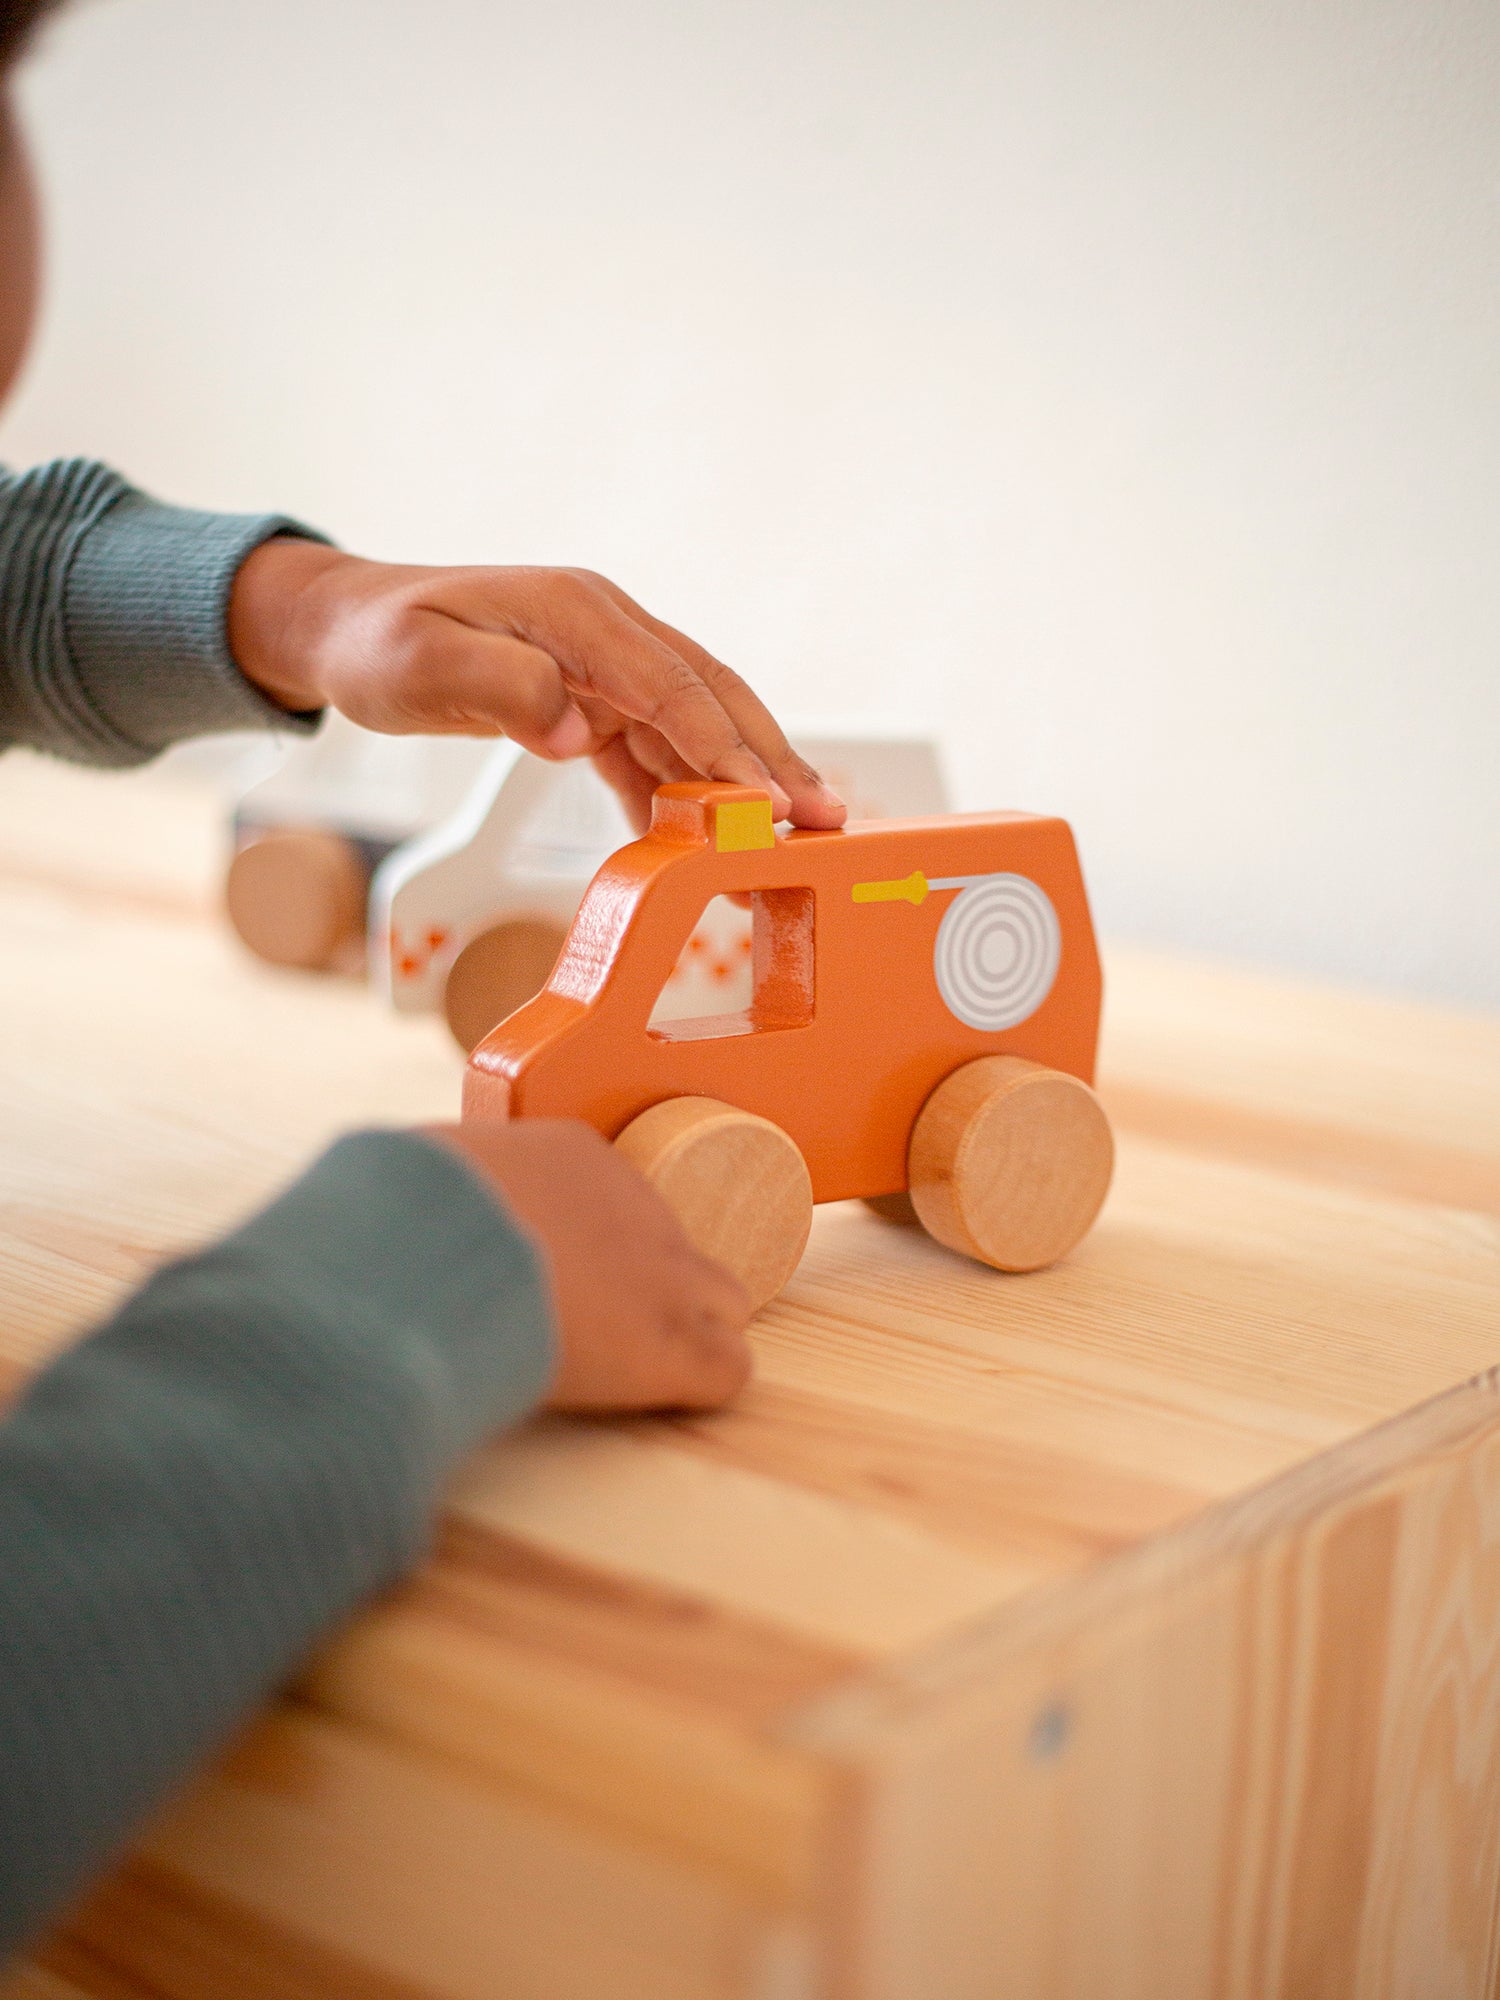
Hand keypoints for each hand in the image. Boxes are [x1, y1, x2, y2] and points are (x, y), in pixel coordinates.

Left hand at [229, 539, 846, 833]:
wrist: (343, 626)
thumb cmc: (378, 641)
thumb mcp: (422, 663)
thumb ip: (502, 688)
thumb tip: (576, 730)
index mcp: (579, 613)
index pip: (673, 685)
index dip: (727, 746)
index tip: (771, 801)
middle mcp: (606, 632)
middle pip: (710, 697)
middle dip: (770, 758)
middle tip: (828, 819)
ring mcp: (603, 665)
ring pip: (693, 725)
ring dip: (742, 782)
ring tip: (795, 839)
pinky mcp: (589, 700)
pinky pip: (651, 750)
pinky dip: (684, 794)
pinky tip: (707, 842)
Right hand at [427, 1119, 753, 1411]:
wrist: (424, 1254)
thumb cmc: (403, 1212)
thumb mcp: (426, 1171)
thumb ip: (447, 1188)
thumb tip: (412, 1201)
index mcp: (573, 1157)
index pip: (611, 1202)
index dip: (588, 1248)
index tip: (548, 1276)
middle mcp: (637, 1206)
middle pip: (679, 1247)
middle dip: (649, 1288)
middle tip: (596, 1328)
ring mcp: (664, 1276)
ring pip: (723, 1303)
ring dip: (685, 1335)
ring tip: (630, 1372)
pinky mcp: (670, 1346)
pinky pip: (725, 1370)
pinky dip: (698, 1386)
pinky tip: (656, 1400)